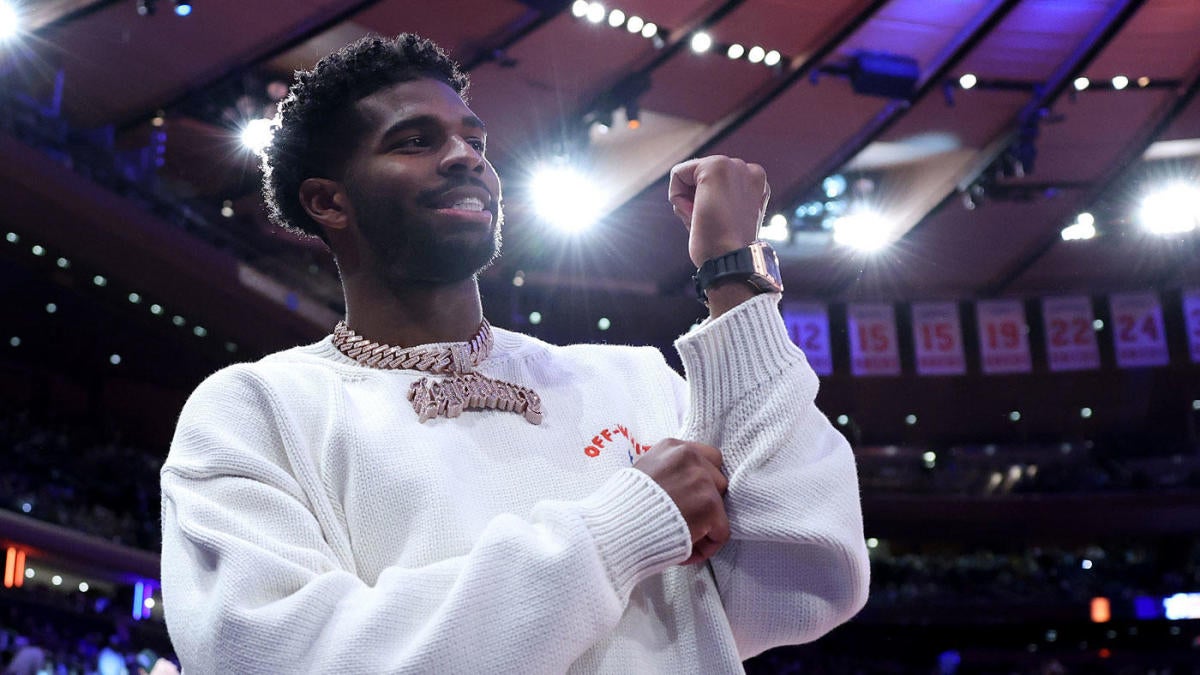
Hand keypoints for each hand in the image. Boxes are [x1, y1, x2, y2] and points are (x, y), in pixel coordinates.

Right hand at [633, 438, 729, 564]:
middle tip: (683, 521)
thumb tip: (680, 485)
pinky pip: (721, 532)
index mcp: (672, 447)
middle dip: (705, 503)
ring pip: (720, 508)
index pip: (708, 458)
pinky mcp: (710, 507)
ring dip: (704, 526)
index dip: (702, 482)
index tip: (689, 500)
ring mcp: (702, 481)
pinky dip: (706, 547)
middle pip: (718, 481)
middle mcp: (690, 458)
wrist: (615, 528)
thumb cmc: (621, 508)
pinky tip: (684, 551)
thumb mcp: (641, 473)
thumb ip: (666, 472)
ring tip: (680, 538)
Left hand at [667, 156, 769, 267]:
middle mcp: (749, 170)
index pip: (714, 185)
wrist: (731, 259)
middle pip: (699, 178)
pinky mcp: (714, 166)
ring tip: (706, 219)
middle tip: (712, 224)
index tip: (720, 225)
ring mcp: (734, 166)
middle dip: (696, 202)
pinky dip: (677, 197)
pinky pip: (677, 174)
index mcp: (756, 184)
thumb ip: (720, 199)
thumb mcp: (728, 219)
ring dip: (687, 201)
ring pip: (688, 176)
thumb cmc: (725, 250)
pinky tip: (695, 213)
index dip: (708, 207)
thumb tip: (697, 194)